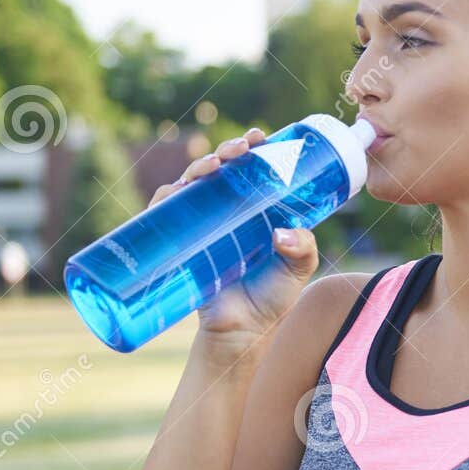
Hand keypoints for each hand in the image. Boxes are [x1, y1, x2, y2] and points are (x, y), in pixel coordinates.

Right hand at [146, 127, 318, 341]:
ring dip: (199, 166)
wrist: (240, 331)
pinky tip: (176, 190)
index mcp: (256, 210)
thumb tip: (285, 232)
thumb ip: (303, 249)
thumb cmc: (271, 298)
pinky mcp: (179, 241)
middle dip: (228, 151)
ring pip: (194, 182)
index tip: (260, 138)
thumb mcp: (297, 269)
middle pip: (223, 168)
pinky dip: (167, 196)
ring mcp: (202, 223)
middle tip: (240, 150)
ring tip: (214, 166)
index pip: (253, 170)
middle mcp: (227, 211)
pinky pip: (165, 211)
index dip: (254, 149)